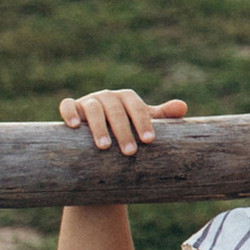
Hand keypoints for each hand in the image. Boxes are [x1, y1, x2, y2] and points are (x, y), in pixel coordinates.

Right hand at [59, 88, 188, 153]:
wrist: (101, 144)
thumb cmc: (128, 131)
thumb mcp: (145, 124)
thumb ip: (163, 116)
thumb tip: (182, 107)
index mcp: (127, 98)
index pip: (137, 106)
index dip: (143, 121)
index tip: (149, 140)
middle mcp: (108, 97)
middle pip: (116, 109)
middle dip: (123, 131)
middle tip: (130, 152)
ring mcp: (88, 101)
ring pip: (93, 108)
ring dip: (98, 126)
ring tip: (104, 147)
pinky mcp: (72, 108)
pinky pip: (67, 105)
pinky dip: (70, 112)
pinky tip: (75, 126)